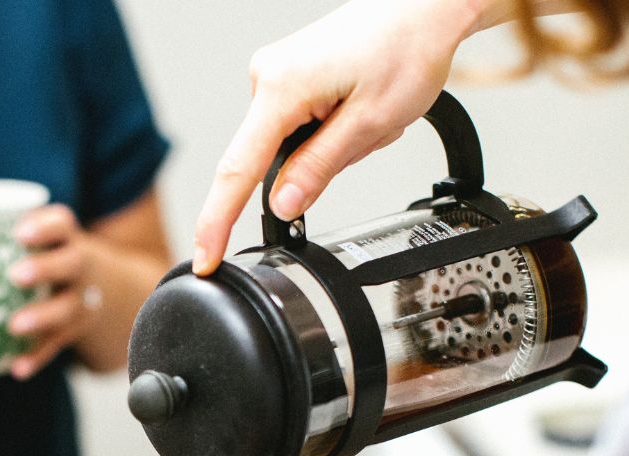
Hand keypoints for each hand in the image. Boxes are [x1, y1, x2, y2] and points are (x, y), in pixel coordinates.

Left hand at [5, 204, 102, 380]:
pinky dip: (38, 356)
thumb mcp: (30, 235)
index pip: (62, 223)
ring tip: (15, 325)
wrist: (101, 285)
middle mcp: (79, 265)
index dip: (44, 226)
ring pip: (68, 308)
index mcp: (64, 237)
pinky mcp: (76, 328)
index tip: (19, 232)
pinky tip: (17, 368)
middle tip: (15, 276)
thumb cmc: (41, 253)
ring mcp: (81, 298)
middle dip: (45, 269)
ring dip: (42, 316)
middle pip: (71, 263)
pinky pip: (57, 344)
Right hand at [192, 0, 479, 273]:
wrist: (424, 7)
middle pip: (270, 158)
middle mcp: (266, 75)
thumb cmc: (406, 49)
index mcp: (281, 87)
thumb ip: (318, 168)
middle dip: (320, 163)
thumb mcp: (370, 123)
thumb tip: (281, 205)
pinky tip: (358, 104)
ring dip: (332, 144)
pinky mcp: (287, 72)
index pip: (236, 170)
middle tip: (367, 134)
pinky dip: (330, 127)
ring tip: (369, 112)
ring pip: (289, 143)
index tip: (205, 258)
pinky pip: (296, 123)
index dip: (217, 222)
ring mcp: (275, 72)